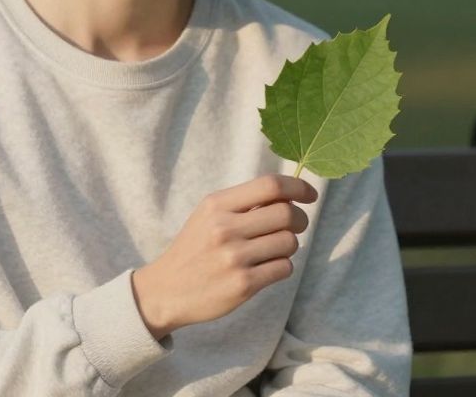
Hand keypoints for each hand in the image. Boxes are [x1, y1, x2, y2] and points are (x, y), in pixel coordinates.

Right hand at [131, 174, 317, 339]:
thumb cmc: (194, 249)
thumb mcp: (208, 216)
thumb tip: (290, 196)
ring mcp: (234, 258)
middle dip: (299, 220)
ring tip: (271, 250)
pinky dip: (281, 267)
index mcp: (217, 205)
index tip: (309, 195)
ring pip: (290, 242)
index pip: (270, 185)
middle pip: (287, 214)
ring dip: (288, 246)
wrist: (166, 290)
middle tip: (293, 227)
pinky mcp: (243, 284)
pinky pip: (284, 268)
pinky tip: (264, 268)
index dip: (298, 187)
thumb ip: (243, 204)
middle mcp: (225, 228)